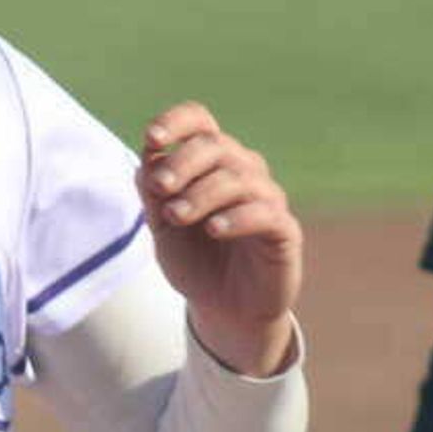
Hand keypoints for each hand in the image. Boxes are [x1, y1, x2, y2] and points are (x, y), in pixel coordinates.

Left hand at [136, 101, 301, 374]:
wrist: (224, 310)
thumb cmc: (195, 260)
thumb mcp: (162, 228)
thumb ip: (154, 194)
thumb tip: (148, 157)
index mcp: (211, 162)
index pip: (200, 121)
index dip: (176, 121)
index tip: (151, 138)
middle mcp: (243, 170)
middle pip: (216, 144)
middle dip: (182, 163)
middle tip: (159, 188)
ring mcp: (267, 198)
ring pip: (238, 177)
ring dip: (200, 194)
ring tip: (175, 216)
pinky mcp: (284, 230)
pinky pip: (265, 212)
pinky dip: (236, 217)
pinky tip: (213, 229)